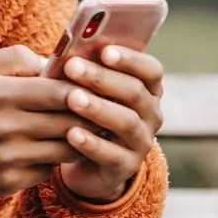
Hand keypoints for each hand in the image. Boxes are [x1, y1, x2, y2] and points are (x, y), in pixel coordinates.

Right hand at [0, 46, 96, 197]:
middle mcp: (2, 128)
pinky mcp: (7, 183)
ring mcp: (5, 159)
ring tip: (86, 127)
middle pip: (68, 122)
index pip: (58, 92)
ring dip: (79, 138)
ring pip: (65, 149)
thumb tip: (56, 64)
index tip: (93, 85)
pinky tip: (52, 147)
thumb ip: (15, 57)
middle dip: (89, 113)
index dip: (83, 88)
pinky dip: (54, 158)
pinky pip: (47, 170)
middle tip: (102, 106)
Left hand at [56, 46, 164, 202]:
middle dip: (102, 78)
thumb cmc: (87, 113)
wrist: (87, 162)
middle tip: (72, 67)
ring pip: (126, 122)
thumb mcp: (89, 91)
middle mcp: (151, 115)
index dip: (130, 59)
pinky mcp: (125, 167)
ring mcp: (141, 142)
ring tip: (72, 99)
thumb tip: (66, 52)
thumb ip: (85, 72)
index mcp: (147, 90)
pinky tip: (71, 134)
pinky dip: (92, 143)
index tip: (104, 51)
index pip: (151, 70)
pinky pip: (112, 155)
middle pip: (135, 92)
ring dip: (98, 108)